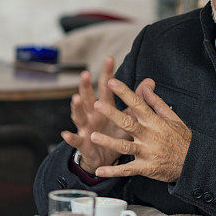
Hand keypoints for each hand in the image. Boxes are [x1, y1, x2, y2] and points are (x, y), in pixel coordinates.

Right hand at [60, 56, 127, 173]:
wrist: (104, 157)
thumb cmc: (115, 133)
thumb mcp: (128, 116)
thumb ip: (136, 100)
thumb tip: (150, 82)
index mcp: (104, 107)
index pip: (106, 87)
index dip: (108, 74)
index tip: (110, 58)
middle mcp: (92, 114)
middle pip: (88, 97)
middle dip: (86, 86)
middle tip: (86, 74)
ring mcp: (86, 127)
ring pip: (79, 116)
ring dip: (77, 108)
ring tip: (76, 98)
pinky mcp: (82, 143)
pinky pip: (76, 140)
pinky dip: (70, 137)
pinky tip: (65, 133)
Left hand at [91, 78, 191, 181]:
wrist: (192, 162)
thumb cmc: (182, 138)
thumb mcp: (172, 117)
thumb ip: (156, 102)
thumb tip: (145, 86)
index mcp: (154, 122)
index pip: (137, 104)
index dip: (124, 92)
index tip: (111, 82)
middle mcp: (149, 136)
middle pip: (128, 123)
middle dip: (112, 113)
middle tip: (97, 104)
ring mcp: (147, 152)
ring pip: (125, 146)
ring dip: (108, 141)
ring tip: (93, 136)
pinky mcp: (145, 167)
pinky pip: (127, 170)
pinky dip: (113, 171)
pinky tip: (100, 171)